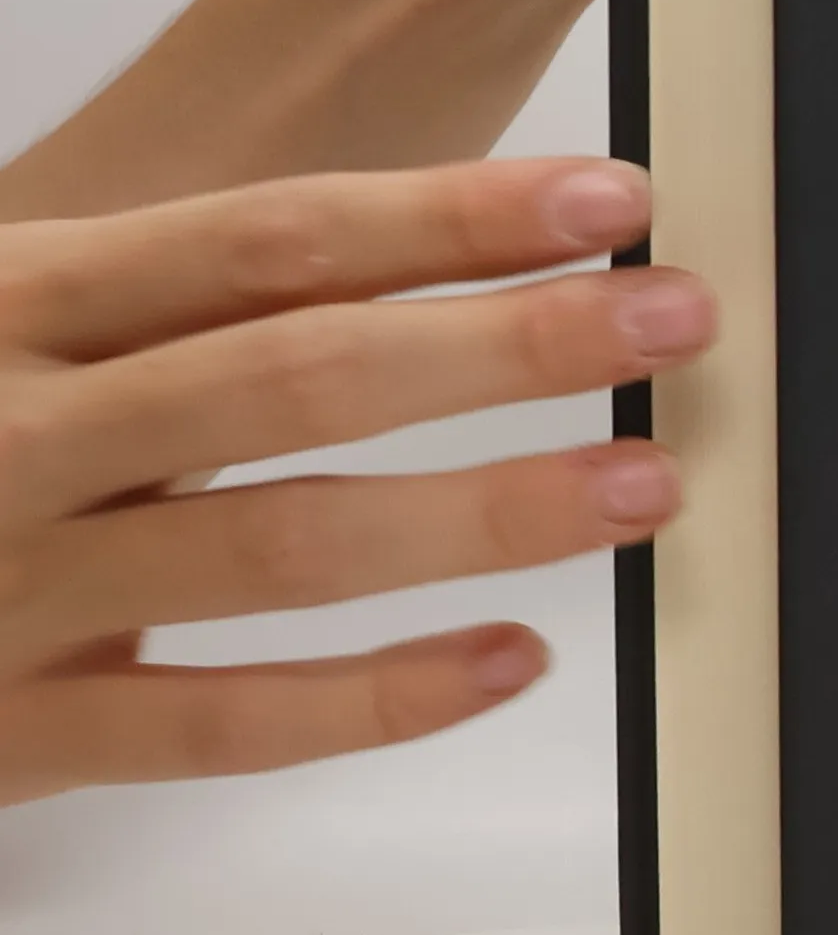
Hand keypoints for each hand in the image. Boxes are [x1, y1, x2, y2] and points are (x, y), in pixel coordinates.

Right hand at [0, 158, 711, 804]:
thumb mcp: (9, 333)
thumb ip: (173, 304)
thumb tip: (409, 258)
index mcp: (9, 302)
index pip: (265, 238)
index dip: (446, 216)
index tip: (604, 197)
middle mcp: (9, 428)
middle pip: (298, 372)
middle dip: (506, 342)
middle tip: (674, 316)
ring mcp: (8, 589)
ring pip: (282, 544)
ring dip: (485, 512)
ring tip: (643, 485)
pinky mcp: (14, 737)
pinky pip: (220, 723)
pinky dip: (375, 698)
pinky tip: (511, 662)